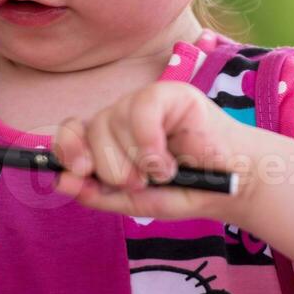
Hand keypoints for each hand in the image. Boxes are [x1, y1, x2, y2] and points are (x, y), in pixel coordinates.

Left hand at [50, 81, 253, 220]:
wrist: (232, 185)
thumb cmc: (185, 190)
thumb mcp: (135, 201)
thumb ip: (98, 194)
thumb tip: (61, 182)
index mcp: (107, 140)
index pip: (71, 133)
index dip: (67, 149)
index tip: (78, 173)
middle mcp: (120, 117)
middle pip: (89, 131)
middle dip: (112, 168)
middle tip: (142, 182)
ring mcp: (143, 102)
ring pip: (112, 121)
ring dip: (136, 161)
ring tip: (163, 173)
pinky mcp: (169, 92)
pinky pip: (141, 109)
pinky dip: (150, 143)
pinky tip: (169, 161)